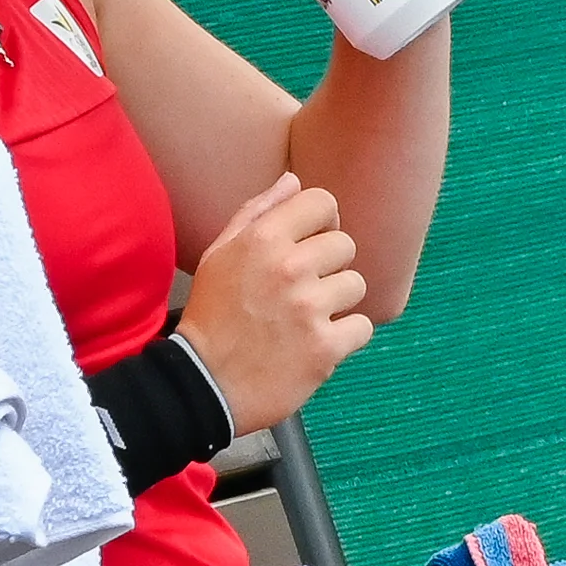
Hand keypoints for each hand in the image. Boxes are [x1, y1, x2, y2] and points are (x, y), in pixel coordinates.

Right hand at [172, 173, 372, 428]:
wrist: (203, 385)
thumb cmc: (211, 316)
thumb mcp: (219, 255)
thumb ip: (256, 212)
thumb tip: (293, 180)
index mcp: (262, 239)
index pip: (323, 202)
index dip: (322, 222)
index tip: (312, 243)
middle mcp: (289, 267)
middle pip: (345, 245)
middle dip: (328, 266)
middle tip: (303, 290)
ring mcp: (309, 308)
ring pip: (356, 285)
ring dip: (337, 302)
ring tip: (307, 319)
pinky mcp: (324, 348)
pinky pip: (362, 326)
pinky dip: (345, 337)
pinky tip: (317, 343)